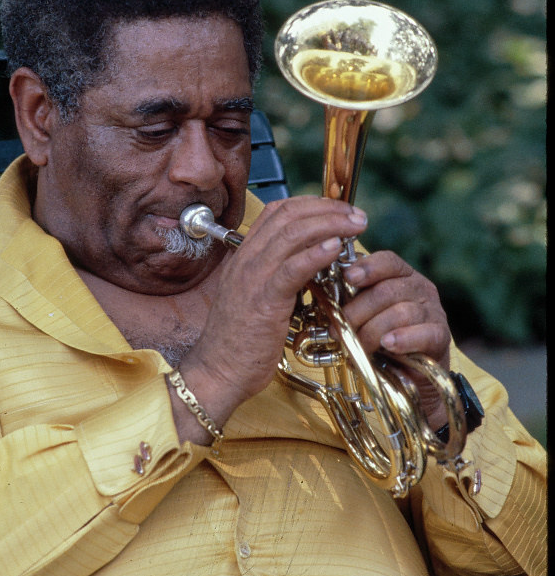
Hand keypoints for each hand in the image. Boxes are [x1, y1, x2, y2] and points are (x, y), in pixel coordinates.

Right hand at [172, 196, 368, 441]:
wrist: (218, 371)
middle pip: (288, 215)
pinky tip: (336, 248)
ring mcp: (252, 277)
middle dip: (328, 209)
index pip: (277, 212)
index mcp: (245, 256)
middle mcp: (247, 259)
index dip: (311, 204)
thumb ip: (281, 277)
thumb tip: (315, 264)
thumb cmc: (241, 342)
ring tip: (355, 226)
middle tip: (357, 215)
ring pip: (292, 234)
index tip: (338, 209)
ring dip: (330, 224)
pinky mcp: (263, 300)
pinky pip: (291, 269)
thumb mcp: (259, 297)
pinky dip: (316, 254)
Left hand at [343, 250, 451, 429]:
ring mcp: (434, 311)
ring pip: (402, 312)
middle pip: (388, 289)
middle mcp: (420, 289)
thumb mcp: (364, 316)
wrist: (409, 377)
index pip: (388, 261)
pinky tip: (389, 344)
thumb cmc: (380, 340)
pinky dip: (404, 339)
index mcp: (402, 276)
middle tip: (339, 329)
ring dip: (374, 329)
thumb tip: (322, 296)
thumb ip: (351, 301)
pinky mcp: (441, 336)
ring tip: (360, 344)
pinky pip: (424, 333)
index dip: (368, 267)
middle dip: (359, 310)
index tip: (349, 277)